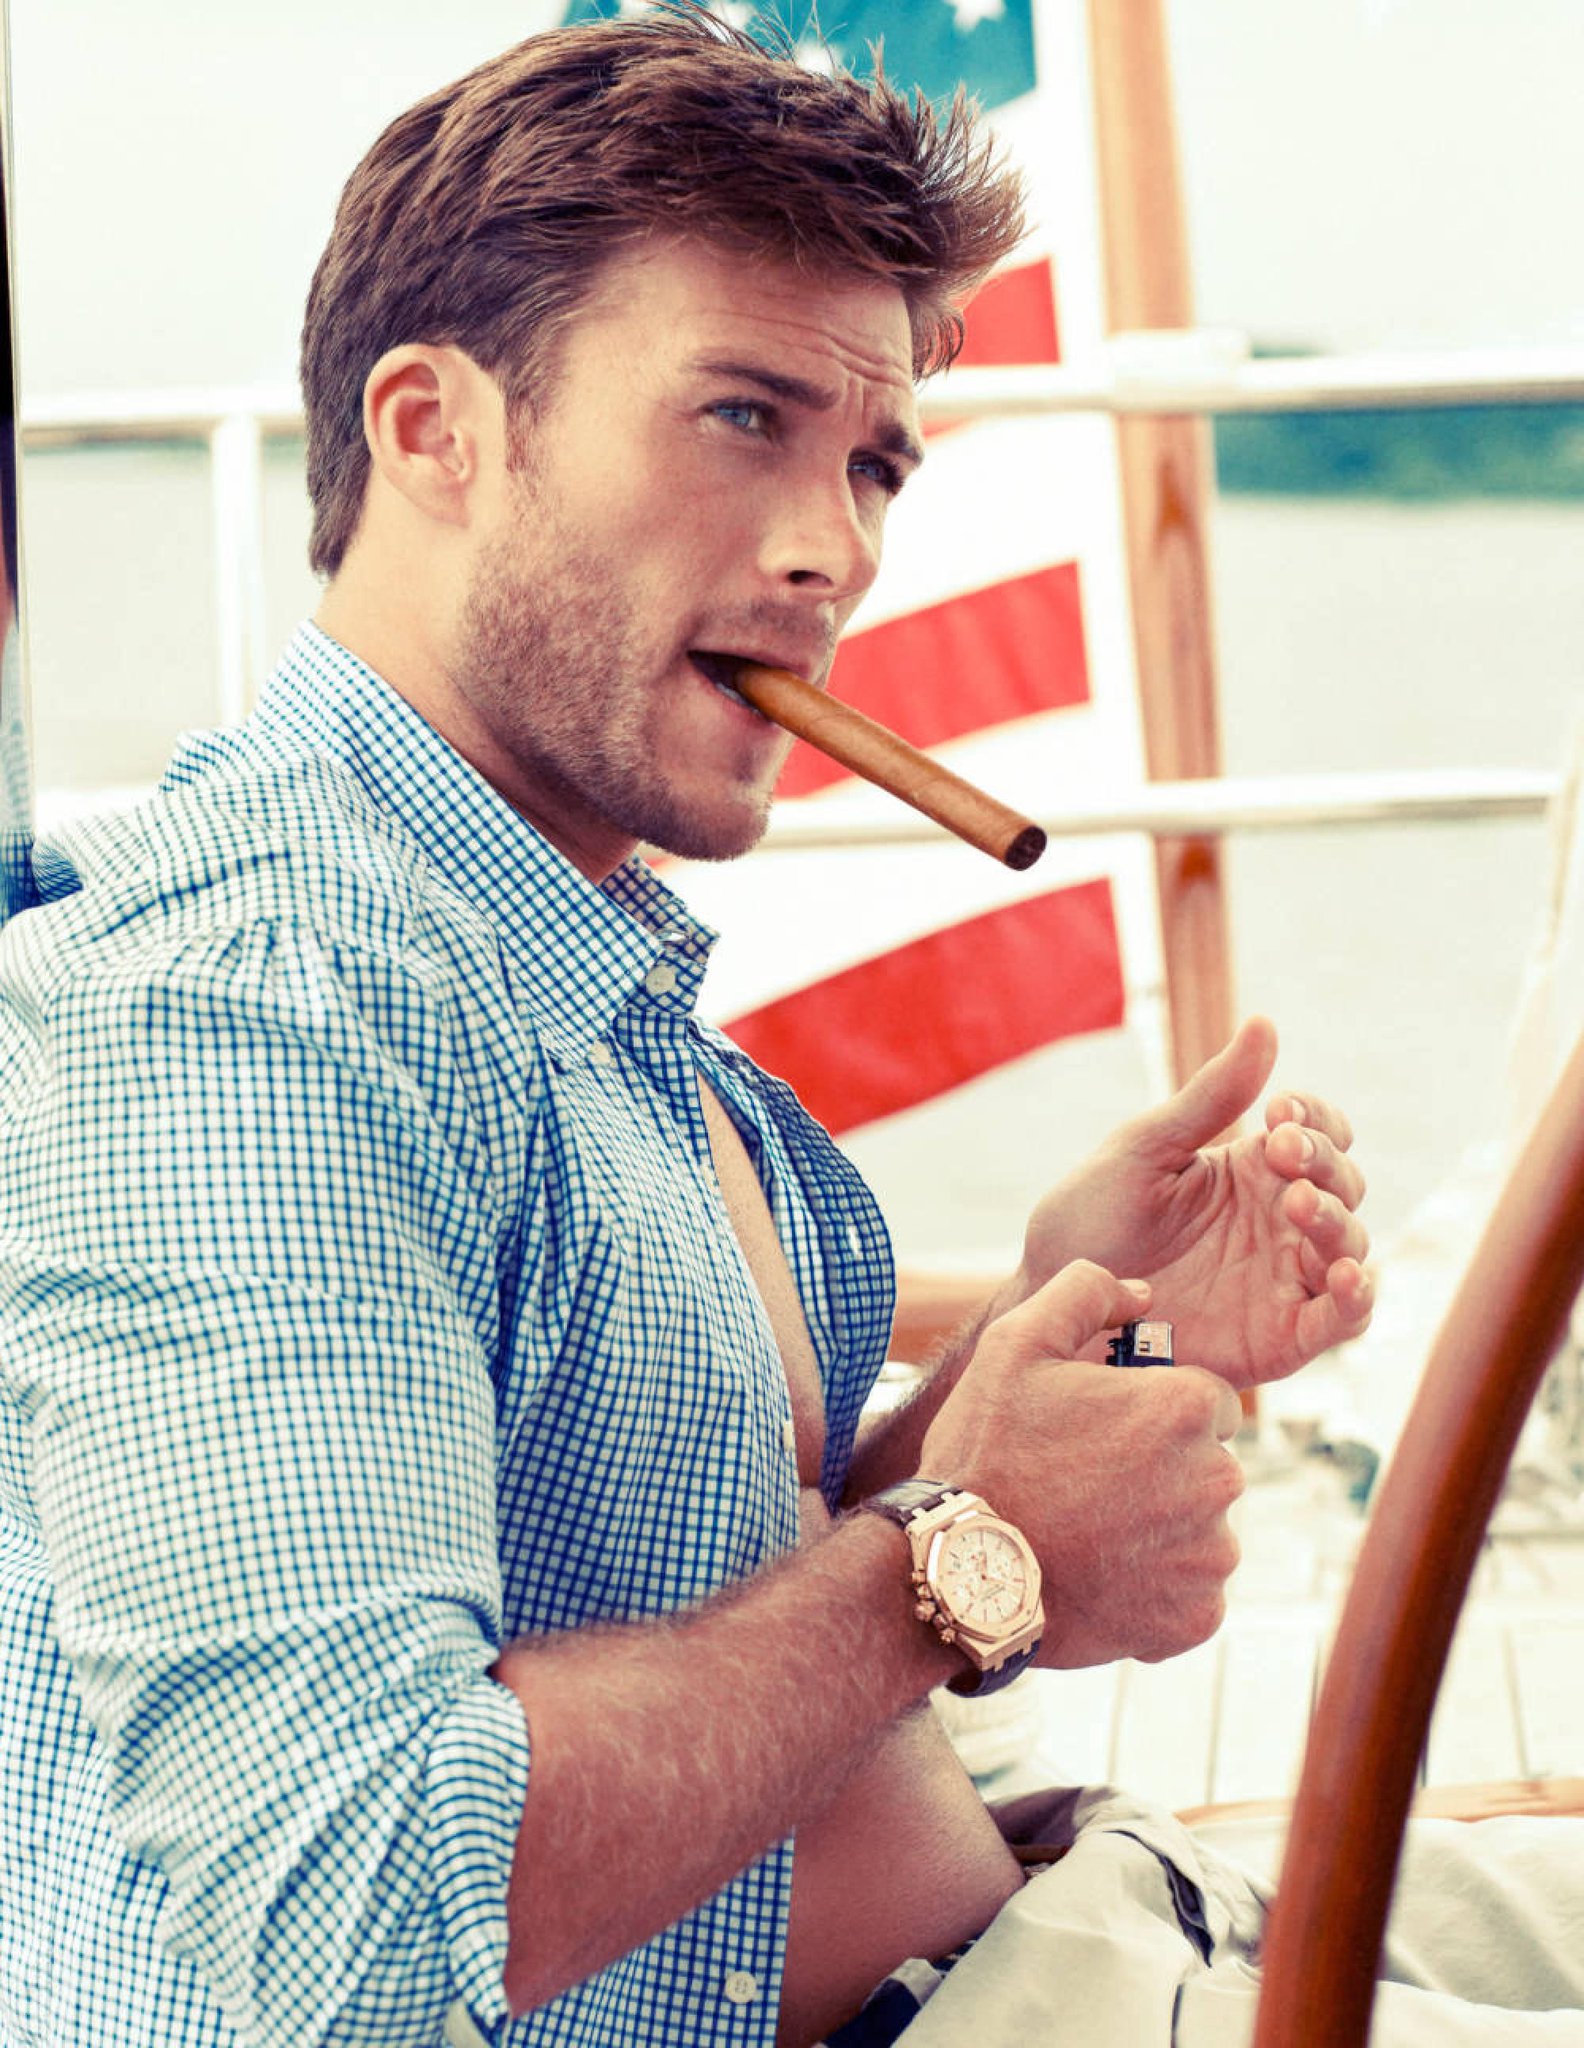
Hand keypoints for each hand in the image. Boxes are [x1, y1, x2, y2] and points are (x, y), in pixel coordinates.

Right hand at [920, 1262, 1243, 1666]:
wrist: (960, 1571)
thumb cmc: (986, 1450)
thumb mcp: (1015, 1343)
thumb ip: (1085, 1292)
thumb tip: (1142, 1293)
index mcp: (1185, 1407)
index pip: (1206, 1400)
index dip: (1152, 1411)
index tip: (1103, 1431)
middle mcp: (1216, 1480)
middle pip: (1207, 1464)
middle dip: (1162, 1470)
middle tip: (1087, 1484)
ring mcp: (1209, 1556)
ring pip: (1201, 1529)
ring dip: (1160, 1530)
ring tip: (1088, 1534)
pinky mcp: (1195, 1618)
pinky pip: (1192, 1595)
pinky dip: (1155, 1590)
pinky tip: (1100, 1578)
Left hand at [1015, 1017, 1371, 1389]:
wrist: (1057, 1304)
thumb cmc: (1091, 1222)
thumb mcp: (1144, 1151)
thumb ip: (1209, 1098)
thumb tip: (1264, 1023)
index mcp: (1251, 1169)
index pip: (1317, 1132)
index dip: (1315, 1118)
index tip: (1279, 1113)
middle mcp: (1278, 1220)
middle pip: (1343, 1183)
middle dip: (1324, 1162)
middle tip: (1282, 1154)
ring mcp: (1284, 1278)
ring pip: (1350, 1244)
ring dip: (1338, 1220)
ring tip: (1298, 1206)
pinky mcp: (1283, 1337)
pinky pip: (1344, 1319)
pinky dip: (1357, 1297)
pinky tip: (1345, 1277)